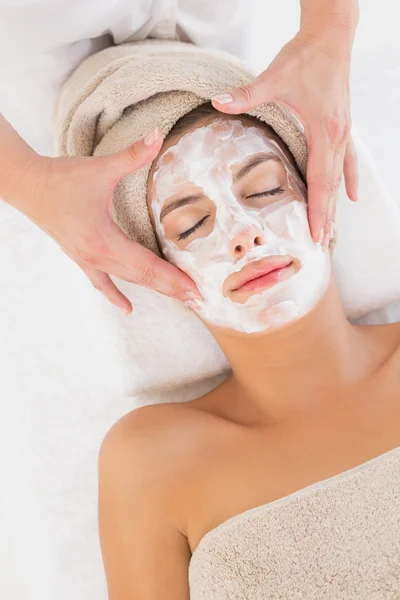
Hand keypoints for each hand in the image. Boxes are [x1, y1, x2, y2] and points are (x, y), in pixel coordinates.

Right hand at [18, 129, 198, 312]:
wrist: (28, 186)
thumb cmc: (62, 178)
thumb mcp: (101, 168)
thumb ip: (134, 154)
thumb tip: (159, 134)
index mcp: (104, 241)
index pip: (147, 266)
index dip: (173, 277)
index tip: (194, 288)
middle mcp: (97, 257)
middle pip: (142, 278)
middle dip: (171, 288)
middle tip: (198, 299)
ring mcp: (88, 261)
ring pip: (127, 281)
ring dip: (154, 290)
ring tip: (179, 300)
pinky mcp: (81, 258)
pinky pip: (101, 283)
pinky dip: (116, 295)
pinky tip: (128, 308)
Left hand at [211, 31, 357, 245]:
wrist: (330, 36)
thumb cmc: (305, 56)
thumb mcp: (274, 77)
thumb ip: (246, 95)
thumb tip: (217, 102)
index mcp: (324, 131)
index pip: (321, 180)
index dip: (318, 209)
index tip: (315, 233)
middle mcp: (338, 136)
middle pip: (332, 186)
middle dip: (326, 216)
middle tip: (320, 243)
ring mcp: (343, 132)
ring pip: (340, 177)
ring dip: (336, 204)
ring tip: (333, 229)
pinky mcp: (342, 126)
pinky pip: (349, 161)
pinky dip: (349, 180)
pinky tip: (352, 195)